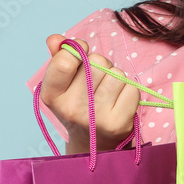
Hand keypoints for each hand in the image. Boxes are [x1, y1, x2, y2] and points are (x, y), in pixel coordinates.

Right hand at [38, 34, 140, 153]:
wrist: (93, 145)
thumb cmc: (79, 106)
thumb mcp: (62, 85)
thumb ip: (58, 58)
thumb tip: (56, 38)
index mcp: (52, 96)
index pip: (65, 61)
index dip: (78, 50)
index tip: (80, 55)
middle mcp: (71, 109)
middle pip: (98, 62)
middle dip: (100, 65)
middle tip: (96, 82)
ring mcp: (96, 118)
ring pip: (117, 73)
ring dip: (115, 78)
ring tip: (107, 93)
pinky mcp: (119, 123)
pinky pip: (132, 87)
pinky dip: (128, 91)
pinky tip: (118, 103)